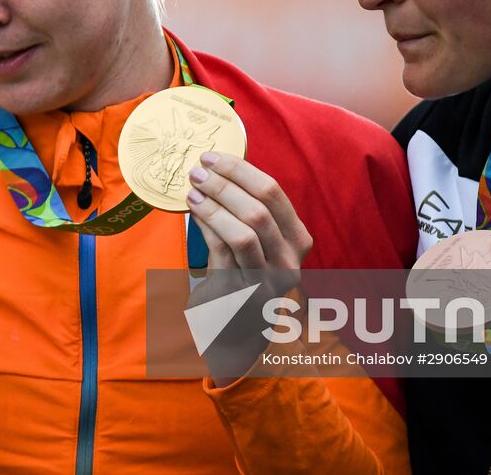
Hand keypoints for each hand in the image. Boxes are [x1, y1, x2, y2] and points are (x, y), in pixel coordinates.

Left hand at [185, 151, 312, 384]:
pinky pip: (223, 253)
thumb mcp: (259, 242)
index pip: (274, 193)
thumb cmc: (247, 275)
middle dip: (225, 184)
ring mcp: (268, 280)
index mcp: (298, 239)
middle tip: (197, 170)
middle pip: (259, 209)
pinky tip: (193, 211)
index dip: (241, 170)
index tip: (213, 156)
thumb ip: (248, 209)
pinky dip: (207, 226)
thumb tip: (218, 167)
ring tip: (192, 190)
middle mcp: (289, 261)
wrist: (242, 333)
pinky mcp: (243, 295)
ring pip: (244, 233)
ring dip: (214, 205)